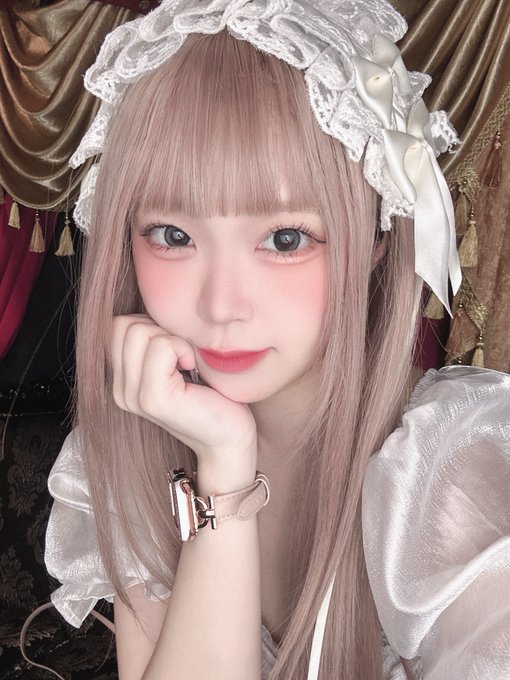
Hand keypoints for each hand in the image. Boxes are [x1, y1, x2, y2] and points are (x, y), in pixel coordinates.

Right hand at [111, 315, 256, 466]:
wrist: (231, 437)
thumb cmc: (213, 394)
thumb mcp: (178, 359)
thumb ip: (156, 339)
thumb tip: (155, 304)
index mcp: (123, 380)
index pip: (116, 325)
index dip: (150, 325)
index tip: (176, 349)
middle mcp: (120, 390)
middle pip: (124, 324)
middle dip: (160, 329)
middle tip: (184, 356)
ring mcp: (133, 397)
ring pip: (139, 331)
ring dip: (173, 339)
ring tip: (188, 364)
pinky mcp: (153, 399)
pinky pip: (161, 347)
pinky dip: (182, 348)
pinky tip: (193, 370)